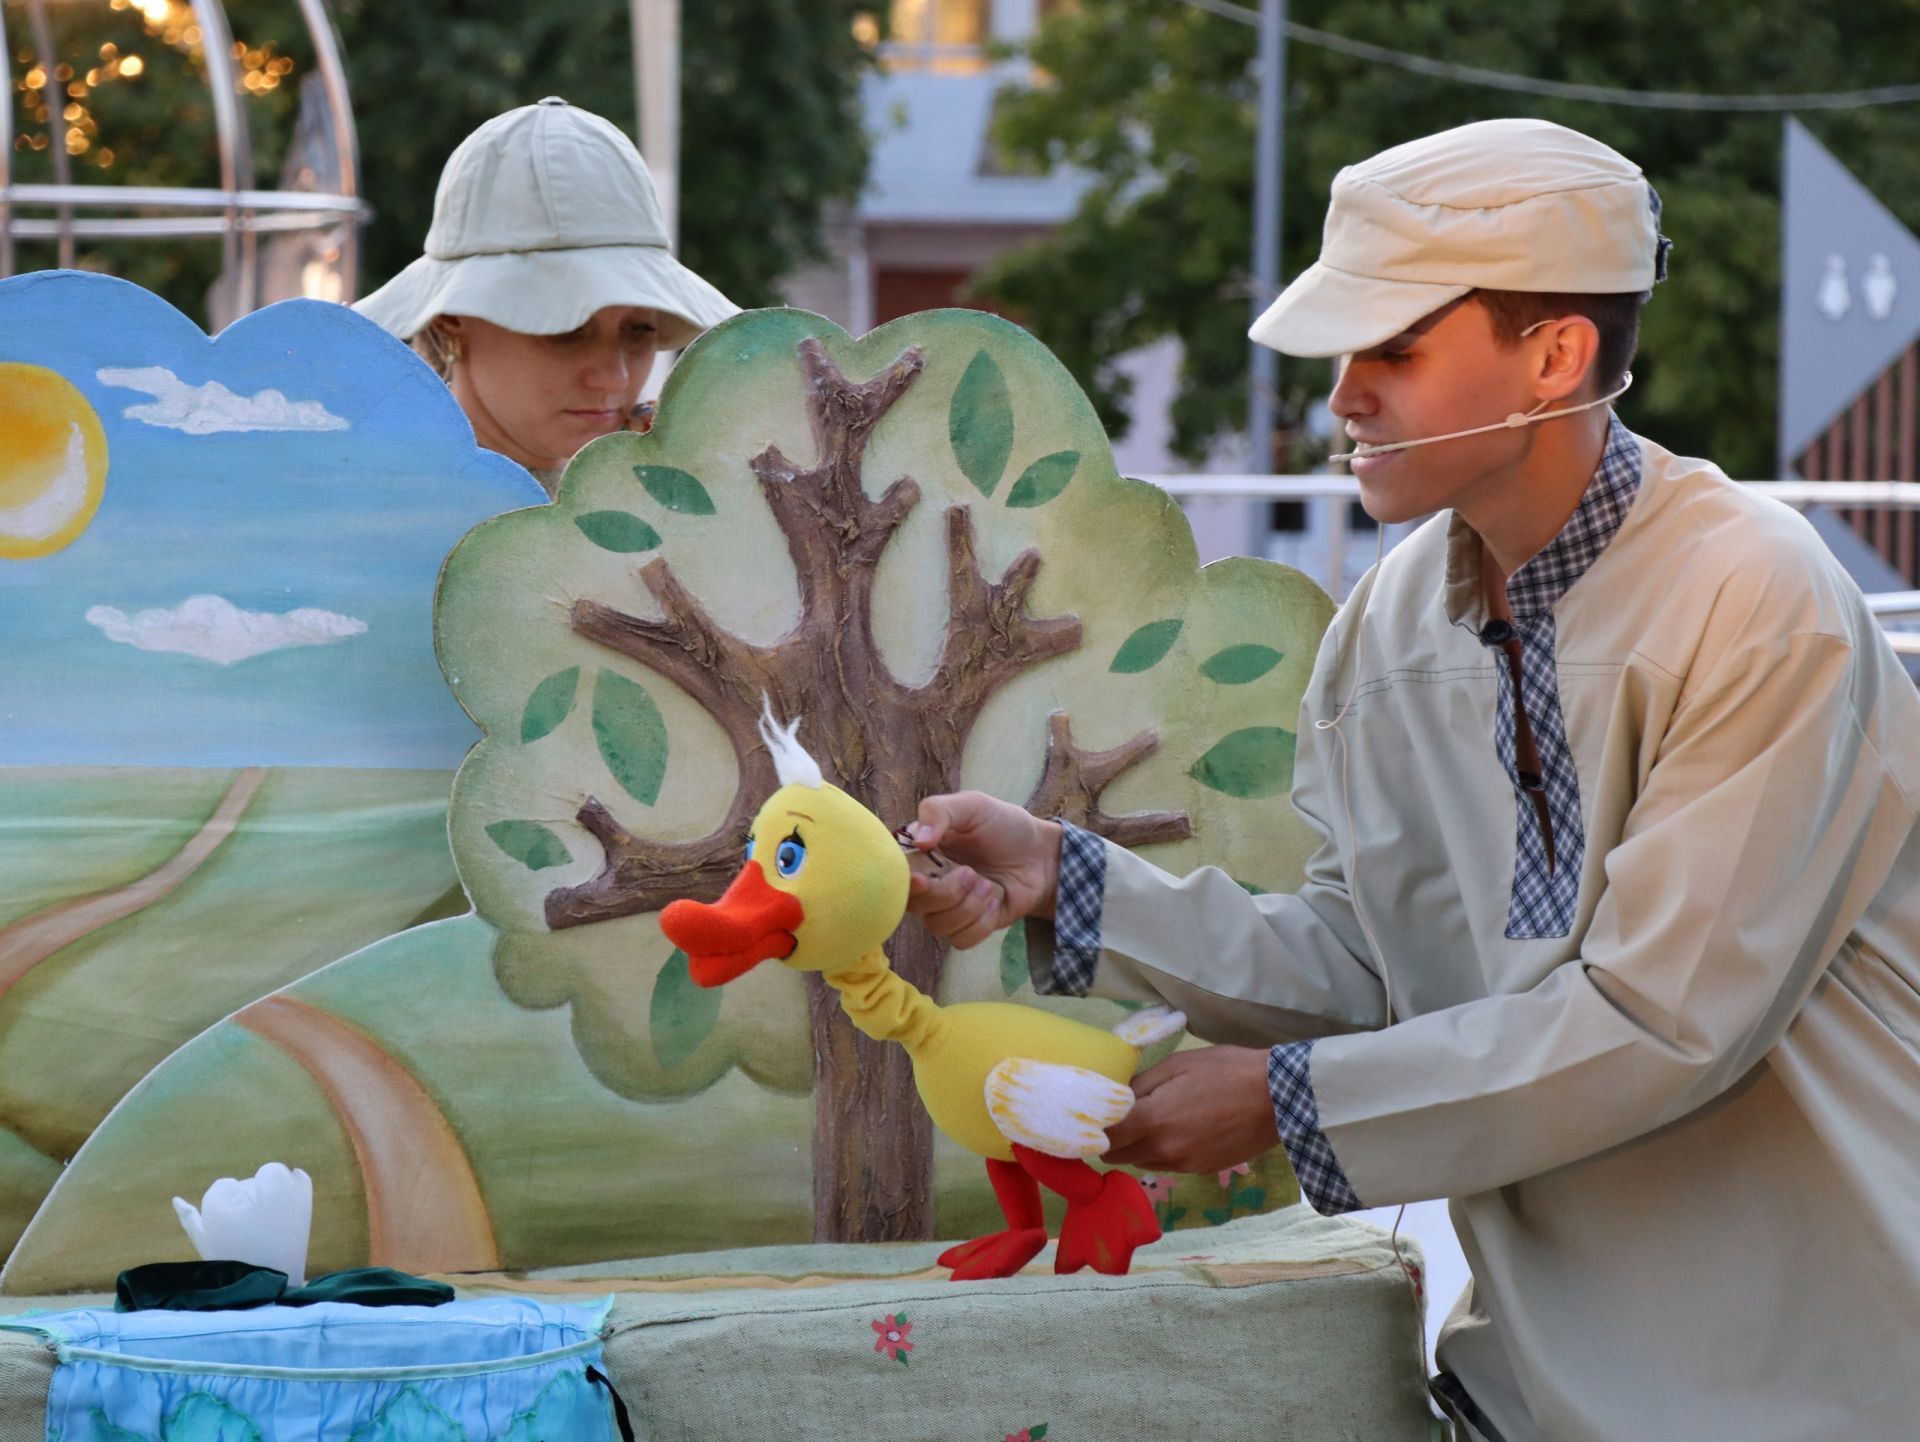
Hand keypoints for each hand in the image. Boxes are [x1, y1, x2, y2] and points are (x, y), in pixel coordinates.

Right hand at [904, 791, 1060, 948]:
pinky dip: (980, 923)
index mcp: (922, 852)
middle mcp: (929, 882)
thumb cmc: (1005, 826)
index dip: (903, 882)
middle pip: (912, 905)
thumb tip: (919, 841)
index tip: (922, 879)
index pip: (895, 874)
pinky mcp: (970, 926)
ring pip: (936, 926)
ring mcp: (949, 907)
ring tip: (988, 885)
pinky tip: (995, 902)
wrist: (1042, 856)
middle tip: (972, 873)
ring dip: (967, 907)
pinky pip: (960, 940)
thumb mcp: (973, 805)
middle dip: (945, 893)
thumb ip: (939, 811)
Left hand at [1102, 1046, 1280, 1174]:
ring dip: (1137, 1144)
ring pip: (1140, 1161)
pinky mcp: (1200, 1171)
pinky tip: (1181, 1127)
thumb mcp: (1178, 1064)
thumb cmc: (1226, 1070)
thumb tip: (1114, 1097)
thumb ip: (1140, 1084)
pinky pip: (1166, 1164)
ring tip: (1155, 1117)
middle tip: (1123, 1113)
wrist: (1278, 1097)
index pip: (1104, 1137)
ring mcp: (1183, 1165)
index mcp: (1153, 1120)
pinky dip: (1162, 1150)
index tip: (1095, 1113)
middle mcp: (1163, 1150)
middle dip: (1113, 1137)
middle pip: (1116, 1155)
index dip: (1095, 1126)